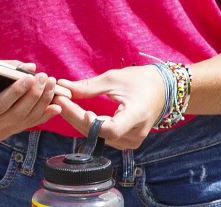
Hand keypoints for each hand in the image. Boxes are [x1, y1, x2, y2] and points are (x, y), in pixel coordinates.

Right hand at [0, 61, 69, 140]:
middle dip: (33, 96)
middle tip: (45, 78)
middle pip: (15, 114)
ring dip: (42, 103)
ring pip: (25, 121)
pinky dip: (43, 115)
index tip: (30, 78)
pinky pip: (29, 125)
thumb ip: (2, 67)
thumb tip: (30, 67)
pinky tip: (55, 105)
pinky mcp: (8, 134)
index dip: (16, 92)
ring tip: (52, 86)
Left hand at [55, 64, 169, 148]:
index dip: (89, 122)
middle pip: (98, 133)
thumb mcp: (114, 78)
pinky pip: (102, 136)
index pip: (110, 129)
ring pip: (97, 136)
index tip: (72, 104)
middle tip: (57, 99)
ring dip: (78, 121)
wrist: (164, 89)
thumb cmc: (141, 80)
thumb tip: (62, 86)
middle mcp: (135, 134)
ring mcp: (132, 141)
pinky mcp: (127, 141)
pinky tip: (75, 112)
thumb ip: (88, 87)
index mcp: (137, 116)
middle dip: (74, 116)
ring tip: (63, 103)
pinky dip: (88, 124)